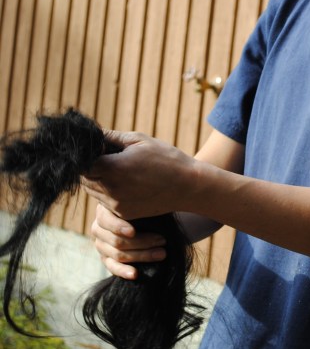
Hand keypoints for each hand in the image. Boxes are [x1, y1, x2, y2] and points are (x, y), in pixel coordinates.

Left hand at [82, 130, 198, 219]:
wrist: (188, 187)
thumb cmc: (166, 159)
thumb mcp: (140, 140)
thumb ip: (112, 137)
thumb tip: (92, 134)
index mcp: (113, 168)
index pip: (81, 164)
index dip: (85, 156)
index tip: (95, 149)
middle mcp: (112, 190)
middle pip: (85, 179)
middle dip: (90, 168)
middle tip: (105, 158)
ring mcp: (117, 205)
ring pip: (93, 191)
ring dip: (98, 180)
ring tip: (119, 171)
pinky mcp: (124, 214)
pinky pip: (106, 202)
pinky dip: (109, 193)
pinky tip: (127, 184)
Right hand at [91, 203, 166, 279]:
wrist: (143, 220)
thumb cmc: (143, 207)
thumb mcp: (141, 202)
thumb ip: (143, 203)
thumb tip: (159, 200)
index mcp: (104, 211)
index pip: (106, 220)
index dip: (118, 227)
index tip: (133, 232)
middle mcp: (98, 228)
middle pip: (116, 241)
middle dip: (142, 242)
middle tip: (163, 240)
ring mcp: (101, 245)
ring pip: (118, 255)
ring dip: (142, 255)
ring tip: (162, 253)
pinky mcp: (106, 259)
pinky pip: (113, 267)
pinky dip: (124, 271)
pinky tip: (135, 274)